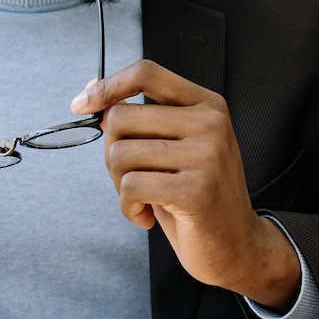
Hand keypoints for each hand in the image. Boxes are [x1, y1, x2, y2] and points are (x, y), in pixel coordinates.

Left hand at [71, 60, 301, 310]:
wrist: (236, 246)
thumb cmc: (198, 197)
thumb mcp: (175, 149)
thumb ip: (142, 122)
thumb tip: (92, 95)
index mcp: (207, 105)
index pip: (147, 73)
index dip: (107, 86)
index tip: (81, 104)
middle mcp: (211, 124)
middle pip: (122, 117)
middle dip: (112, 153)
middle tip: (132, 178)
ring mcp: (207, 155)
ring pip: (120, 154)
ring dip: (119, 185)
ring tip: (144, 199)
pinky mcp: (197, 190)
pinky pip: (131, 187)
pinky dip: (127, 207)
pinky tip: (146, 216)